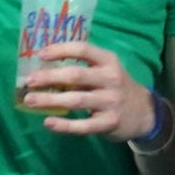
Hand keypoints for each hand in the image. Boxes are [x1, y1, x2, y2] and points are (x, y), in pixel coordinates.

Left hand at [18, 40, 157, 140]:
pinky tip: (48, 122)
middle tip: (30, 80)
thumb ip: (83, 68)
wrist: (144, 113)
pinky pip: (83, 125)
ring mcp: (111, 101)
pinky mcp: (109, 122)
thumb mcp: (107, 71)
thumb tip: (43, 68)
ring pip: (76, 100)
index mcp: (109, 62)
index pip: (84, 50)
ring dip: (50, 100)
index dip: (61, 50)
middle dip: (50, 77)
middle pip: (76, 75)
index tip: (40, 54)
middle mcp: (111, 79)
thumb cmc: (115, 88)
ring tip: (30, 100)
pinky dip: (64, 125)